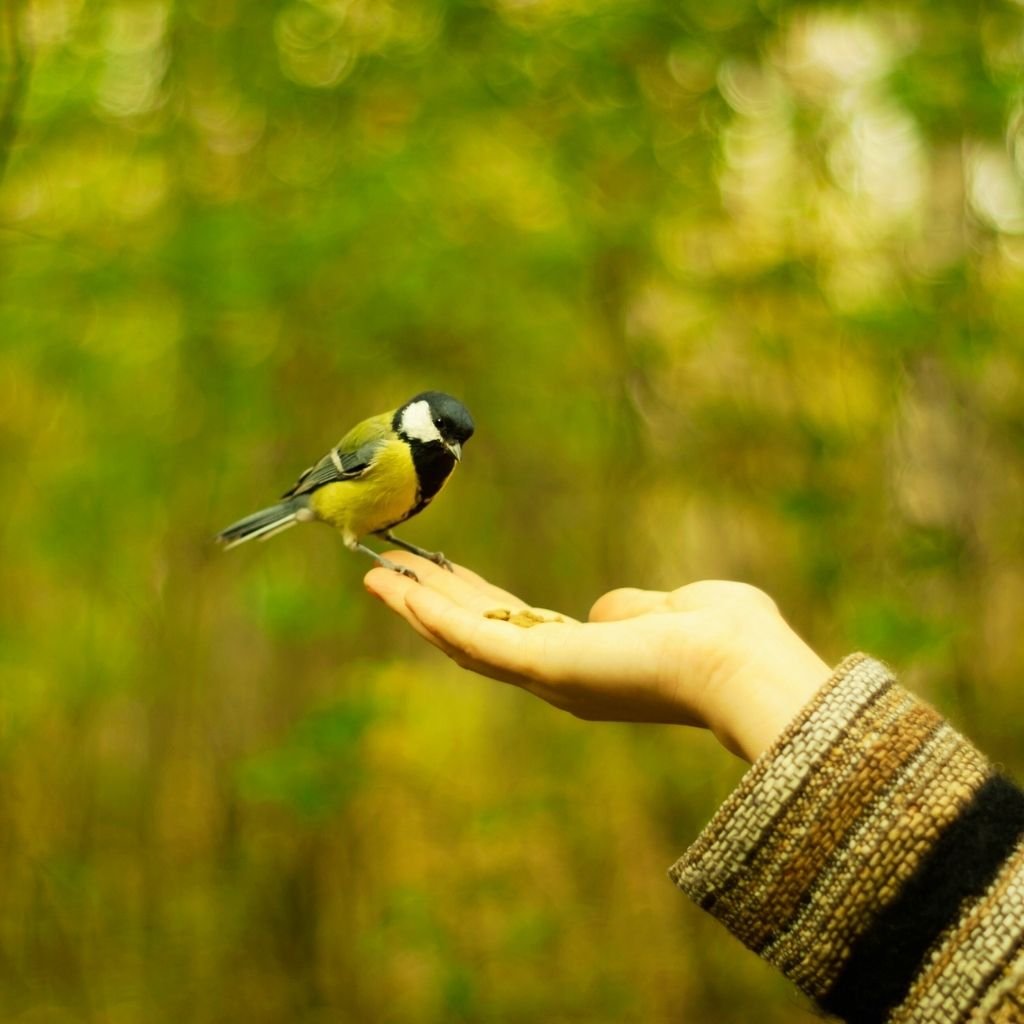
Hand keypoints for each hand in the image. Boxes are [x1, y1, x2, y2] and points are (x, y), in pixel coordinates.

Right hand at [364, 554, 832, 760]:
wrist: (743, 662)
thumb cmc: (725, 637)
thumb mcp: (667, 611)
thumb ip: (631, 610)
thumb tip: (606, 611)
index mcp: (586, 662)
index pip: (514, 628)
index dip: (471, 603)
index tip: (441, 578)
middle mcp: (556, 677)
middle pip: (477, 632)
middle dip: (432, 602)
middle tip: (388, 572)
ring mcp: (545, 675)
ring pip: (463, 637)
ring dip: (417, 606)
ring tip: (376, 575)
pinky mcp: (541, 666)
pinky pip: (473, 637)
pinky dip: (431, 613)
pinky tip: (399, 588)